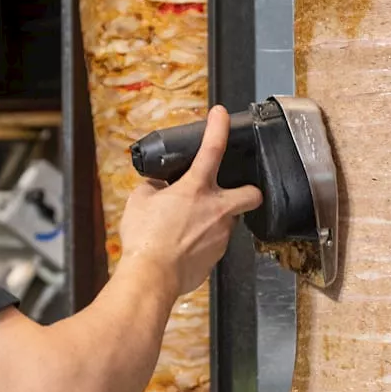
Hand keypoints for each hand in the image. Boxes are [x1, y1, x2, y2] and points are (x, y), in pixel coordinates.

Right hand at [119, 105, 263, 295]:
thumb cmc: (145, 239)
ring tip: (190, 226)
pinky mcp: (216, 257)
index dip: (218, 127)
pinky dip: (203, 241)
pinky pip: (214, 244)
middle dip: (249, 191)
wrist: (151, 276)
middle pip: (252, 194)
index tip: (220, 115)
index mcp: (196, 189)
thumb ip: (152, 188)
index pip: (212, 148)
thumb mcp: (139, 202)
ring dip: (215, 220)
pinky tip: (186, 245)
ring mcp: (220, 235)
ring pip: (228, 221)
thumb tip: (157, 187)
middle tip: (234, 191)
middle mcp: (216, 210)